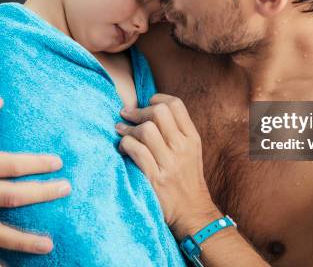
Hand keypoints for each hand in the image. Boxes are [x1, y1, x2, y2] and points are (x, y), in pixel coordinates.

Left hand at [116, 94, 220, 238]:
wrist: (192, 212)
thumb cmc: (187, 179)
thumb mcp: (191, 152)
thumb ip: (177, 132)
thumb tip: (152, 110)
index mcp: (192, 138)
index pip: (176, 105)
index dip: (157, 98)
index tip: (146, 103)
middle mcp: (182, 148)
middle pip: (160, 112)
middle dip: (139, 111)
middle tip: (127, 114)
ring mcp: (169, 163)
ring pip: (146, 130)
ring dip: (128, 128)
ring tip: (120, 130)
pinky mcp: (156, 178)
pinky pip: (137, 151)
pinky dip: (125, 144)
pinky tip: (122, 147)